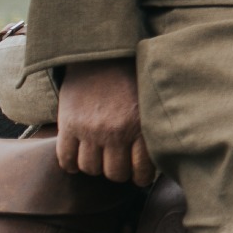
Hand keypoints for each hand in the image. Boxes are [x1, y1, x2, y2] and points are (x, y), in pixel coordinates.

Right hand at [57, 60, 154, 185]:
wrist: (101, 55)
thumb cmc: (131, 78)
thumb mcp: (150, 102)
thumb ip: (153, 128)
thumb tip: (166, 156)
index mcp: (140, 126)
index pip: (142, 170)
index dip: (141, 177)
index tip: (139, 176)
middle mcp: (115, 131)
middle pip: (115, 173)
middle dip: (119, 172)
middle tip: (119, 165)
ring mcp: (89, 130)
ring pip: (91, 169)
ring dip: (95, 167)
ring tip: (100, 158)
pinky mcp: (68, 125)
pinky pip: (66, 159)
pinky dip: (71, 164)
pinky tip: (78, 158)